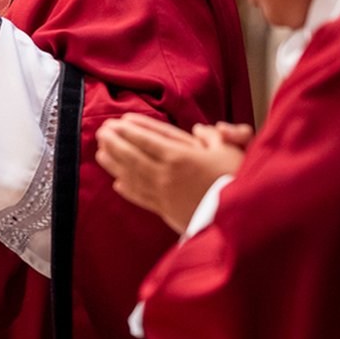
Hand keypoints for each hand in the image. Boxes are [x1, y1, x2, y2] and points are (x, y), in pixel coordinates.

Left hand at [94, 114, 247, 233]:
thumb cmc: (235, 179)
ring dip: (114, 164)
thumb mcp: (227, 150)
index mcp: (180, 156)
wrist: (239, 216)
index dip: (129, 130)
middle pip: (133, 156)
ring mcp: (163, 193)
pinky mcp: (166, 210)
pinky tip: (117, 184)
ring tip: (100, 154)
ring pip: (132, 176)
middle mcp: (166, 174)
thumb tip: (200, 130)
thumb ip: (211, 137)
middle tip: (101, 132)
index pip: (146, 140)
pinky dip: (128, 190)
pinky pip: (141, 197)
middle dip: (115, 143)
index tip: (116, 123)